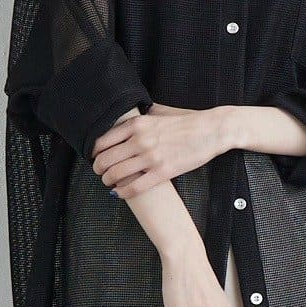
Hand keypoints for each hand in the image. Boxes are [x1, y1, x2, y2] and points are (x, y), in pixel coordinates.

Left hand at [90, 103, 228, 197]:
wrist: (211, 131)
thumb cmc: (188, 122)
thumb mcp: (160, 113)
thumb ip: (143, 117)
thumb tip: (132, 117)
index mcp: (137, 124)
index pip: (102, 141)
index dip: (94, 153)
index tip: (96, 157)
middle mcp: (140, 140)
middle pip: (104, 159)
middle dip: (98, 169)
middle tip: (101, 173)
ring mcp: (150, 157)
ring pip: (116, 174)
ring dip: (108, 181)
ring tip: (109, 183)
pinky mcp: (162, 172)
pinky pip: (134, 187)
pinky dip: (122, 192)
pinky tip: (120, 193)